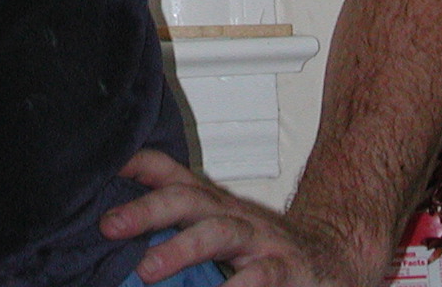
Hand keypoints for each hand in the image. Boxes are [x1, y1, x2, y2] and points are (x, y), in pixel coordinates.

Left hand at [102, 150, 368, 286]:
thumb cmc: (266, 249)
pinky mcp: (286, 270)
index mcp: (214, 206)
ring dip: (181, 247)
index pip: (174, 175)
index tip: (105, 166)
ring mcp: (261, 241)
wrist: (336, 256)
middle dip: (146, 210)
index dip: (140, 165)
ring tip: (147, 269)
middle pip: (187, 199)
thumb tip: (119, 230)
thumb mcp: (220, 232)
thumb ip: (180, 229)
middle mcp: (234, 216)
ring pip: (218, 233)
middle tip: (109, 225)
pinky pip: (260, 277)